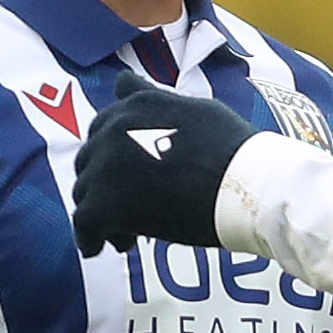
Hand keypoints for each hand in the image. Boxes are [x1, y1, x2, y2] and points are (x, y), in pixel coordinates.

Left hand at [71, 75, 260, 256]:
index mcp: (136, 104)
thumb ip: (156, 100)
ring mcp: (106, 165)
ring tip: (127, 231)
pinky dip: (90, 238)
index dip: (116, 153)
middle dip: (107, 183)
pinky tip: (104, 248)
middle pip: (91, 160)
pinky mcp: (105, 204)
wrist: (248, 184)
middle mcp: (113, 128)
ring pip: (85, 192)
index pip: (105, 127)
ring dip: (103, 211)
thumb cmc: (234, 150)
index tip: (132, 173)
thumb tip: (127, 85)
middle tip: (134, 206)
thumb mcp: (195, 108)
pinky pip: (84, 224)